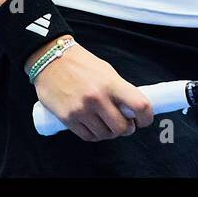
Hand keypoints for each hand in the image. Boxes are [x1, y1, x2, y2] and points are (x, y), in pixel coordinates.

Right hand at [31, 43, 154, 140]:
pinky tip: (95, 128)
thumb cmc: (81, 64)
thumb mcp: (106, 71)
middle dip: (126, 129)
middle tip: (125, 125)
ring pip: (104, 135)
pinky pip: (87, 136)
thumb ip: (119, 89)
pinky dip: (94, 135)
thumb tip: (132, 109)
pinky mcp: (67, 118)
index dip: (146, 117)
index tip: (144, 120)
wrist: (50, 59)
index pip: (139, 105)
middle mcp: (97, 98)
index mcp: (111, 83)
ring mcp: (81, 110)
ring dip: (109, 133)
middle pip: (122, 127)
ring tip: (107, 125)